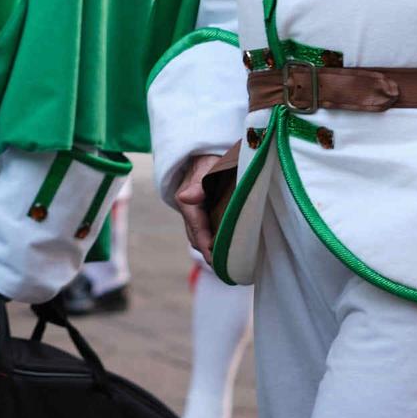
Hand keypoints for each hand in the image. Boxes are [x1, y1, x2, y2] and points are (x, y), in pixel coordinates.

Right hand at [172, 145, 240, 259]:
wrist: (209, 150)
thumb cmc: (212, 157)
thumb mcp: (209, 167)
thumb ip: (199, 183)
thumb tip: (186, 198)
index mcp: (188, 201)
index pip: (197, 231)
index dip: (207, 248)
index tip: (218, 262)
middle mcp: (188, 208)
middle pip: (197, 238)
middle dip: (210, 253)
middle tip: (229, 267)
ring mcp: (195, 210)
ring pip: (200, 235)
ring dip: (212, 247)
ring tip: (231, 260)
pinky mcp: (203, 210)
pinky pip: (207, 229)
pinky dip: (215, 238)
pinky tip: (230, 244)